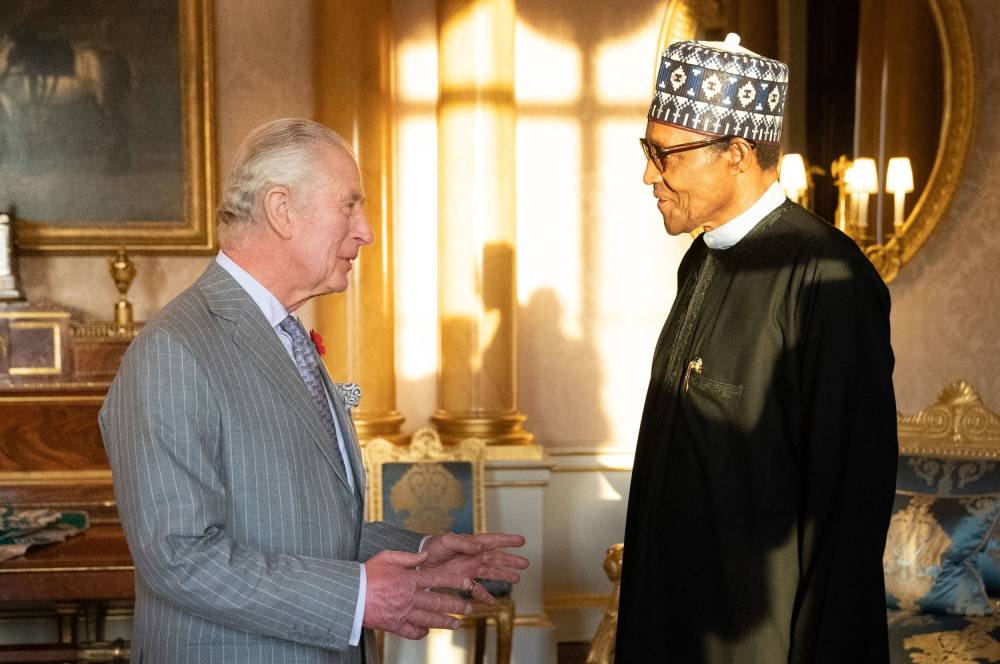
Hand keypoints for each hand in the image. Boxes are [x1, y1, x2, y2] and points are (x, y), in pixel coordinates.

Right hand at [363, 549, 478, 639]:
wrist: (350, 595)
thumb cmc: (367, 574)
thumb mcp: (387, 557)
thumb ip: (408, 556)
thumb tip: (425, 555)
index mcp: (410, 578)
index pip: (439, 579)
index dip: (456, 581)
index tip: (468, 583)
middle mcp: (410, 596)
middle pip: (438, 601)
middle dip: (456, 605)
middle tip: (469, 608)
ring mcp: (403, 612)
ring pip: (430, 619)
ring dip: (446, 622)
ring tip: (458, 624)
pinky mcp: (394, 625)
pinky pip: (412, 631)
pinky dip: (422, 633)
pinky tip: (429, 632)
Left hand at [420, 532, 528, 604]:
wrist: (417, 564)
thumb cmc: (431, 548)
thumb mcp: (446, 542)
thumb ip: (463, 543)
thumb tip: (480, 546)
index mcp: (471, 544)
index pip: (493, 541)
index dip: (507, 540)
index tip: (521, 540)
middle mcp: (473, 556)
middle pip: (496, 558)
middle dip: (511, 560)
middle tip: (526, 563)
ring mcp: (468, 569)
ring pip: (491, 572)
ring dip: (504, 575)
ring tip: (517, 579)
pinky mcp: (462, 581)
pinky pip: (476, 589)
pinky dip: (484, 596)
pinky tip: (492, 603)